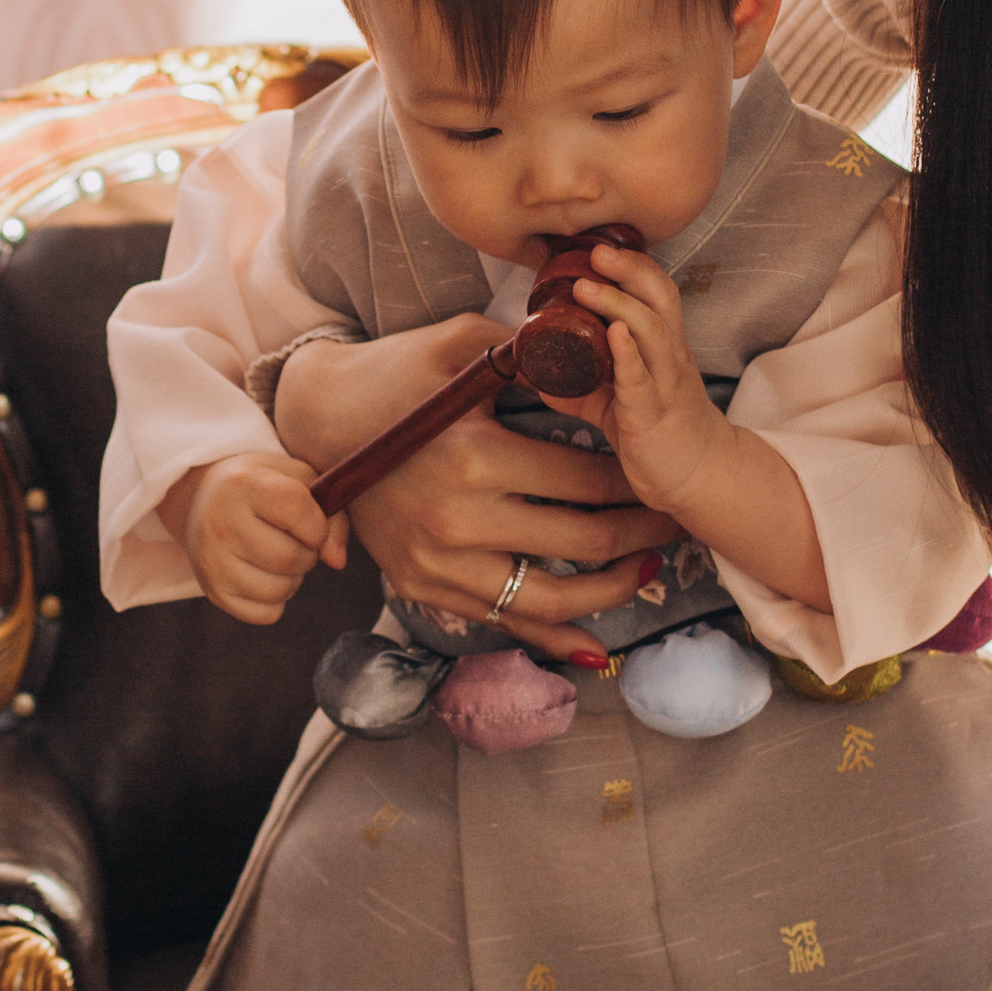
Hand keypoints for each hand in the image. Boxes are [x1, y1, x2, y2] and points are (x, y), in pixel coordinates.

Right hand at [167, 453, 338, 625]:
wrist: (205, 500)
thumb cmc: (264, 488)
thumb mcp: (298, 480)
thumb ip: (331, 515)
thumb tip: (337, 560)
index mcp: (243, 485)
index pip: (295, 509)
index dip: (317, 523)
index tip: (313, 523)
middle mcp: (220, 523)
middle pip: (290, 558)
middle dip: (308, 553)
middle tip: (296, 540)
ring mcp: (212, 561)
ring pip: (280, 590)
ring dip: (293, 578)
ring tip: (280, 556)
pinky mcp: (214, 592)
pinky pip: (267, 614)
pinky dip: (277, 600)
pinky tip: (265, 574)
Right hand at [278, 316, 676, 659]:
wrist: (318, 419)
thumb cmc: (397, 374)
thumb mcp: (462, 346)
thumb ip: (532, 352)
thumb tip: (602, 354)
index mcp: (475, 456)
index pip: (585, 479)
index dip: (636, 479)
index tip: (661, 473)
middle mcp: (458, 520)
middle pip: (582, 541)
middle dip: (642, 533)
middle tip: (674, 521)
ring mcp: (439, 563)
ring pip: (548, 600)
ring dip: (611, 592)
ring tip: (646, 571)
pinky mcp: (425, 588)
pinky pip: (502, 623)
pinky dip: (552, 638)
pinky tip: (594, 644)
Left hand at [571, 243, 830, 613]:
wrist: (700, 476)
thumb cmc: (660, 431)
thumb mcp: (616, 399)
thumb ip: (579, 383)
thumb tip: (532, 370)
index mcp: (663, 345)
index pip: (656, 290)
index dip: (633, 264)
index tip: (600, 246)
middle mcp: (669, 356)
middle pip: (660, 297)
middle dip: (629, 269)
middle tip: (595, 251)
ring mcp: (665, 383)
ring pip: (652, 330)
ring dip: (618, 304)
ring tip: (586, 287)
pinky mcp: (654, 415)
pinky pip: (642, 379)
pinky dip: (628, 354)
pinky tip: (613, 335)